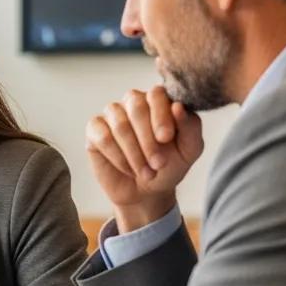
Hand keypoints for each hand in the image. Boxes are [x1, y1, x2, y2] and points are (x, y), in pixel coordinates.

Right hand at [86, 86, 202, 231]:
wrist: (146, 191)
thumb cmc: (169, 166)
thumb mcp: (189, 150)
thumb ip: (190, 126)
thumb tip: (177, 106)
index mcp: (158, 101)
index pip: (156, 94)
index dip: (160, 115)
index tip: (166, 139)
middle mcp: (133, 102)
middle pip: (136, 106)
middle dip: (148, 139)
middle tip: (158, 163)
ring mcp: (112, 114)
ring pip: (119, 125)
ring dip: (134, 153)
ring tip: (146, 172)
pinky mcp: (94, 130)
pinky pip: (102, 137)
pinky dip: (117, 157)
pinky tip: (128, 169)